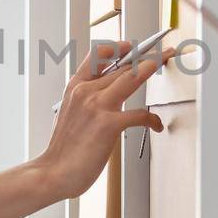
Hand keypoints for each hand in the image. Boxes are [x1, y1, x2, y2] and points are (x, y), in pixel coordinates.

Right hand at [38, 40, 166, 200]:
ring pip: (131, 77)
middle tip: (163, 53)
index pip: (97, 56)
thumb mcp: (69, 113)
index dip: (117, 46)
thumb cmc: (64, 148)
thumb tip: (110, 92)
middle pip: (122, 66)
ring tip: (163, 62)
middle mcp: (86, 92)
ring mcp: (97, 106)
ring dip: (151, 67)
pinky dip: (153, 120)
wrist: (54, 172)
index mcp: (75, 87)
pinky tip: (157, 125)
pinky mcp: (109, 124)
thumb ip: (87, 99)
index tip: (131, 44)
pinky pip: (140, 115)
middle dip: (146, 56)